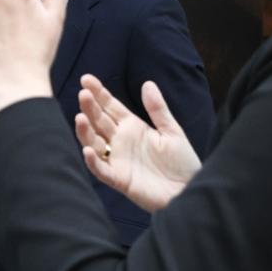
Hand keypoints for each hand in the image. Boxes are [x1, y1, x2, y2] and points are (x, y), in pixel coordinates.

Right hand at [76, 75, 202, 211]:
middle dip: (89, 107)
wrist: (191, 190)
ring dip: (85, 131)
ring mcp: (117, 159)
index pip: (110, 107)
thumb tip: (147, 83)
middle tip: (83, 94)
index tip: (87, 79)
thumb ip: (158, 109)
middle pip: (99, 121)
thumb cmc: (183, 163)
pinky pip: (101, 170)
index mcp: (132, 127)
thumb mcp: (172, 131)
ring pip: (93, 142)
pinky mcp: (119, 179)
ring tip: (80, 117)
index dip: (98, 93)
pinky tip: (87, 150)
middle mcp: (120, 141)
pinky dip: (92, 161)